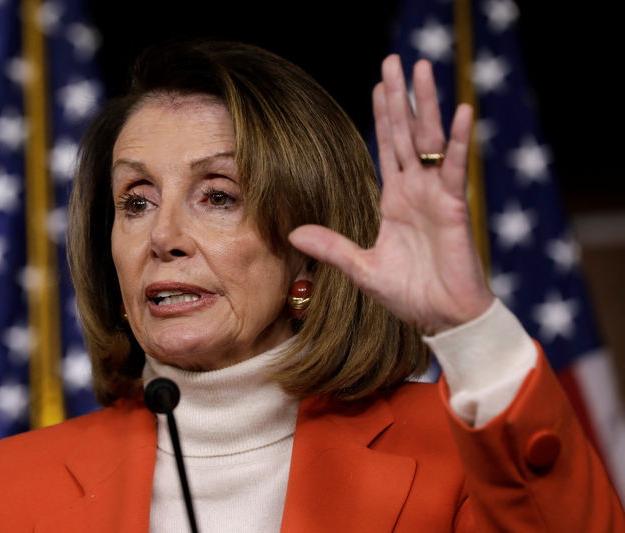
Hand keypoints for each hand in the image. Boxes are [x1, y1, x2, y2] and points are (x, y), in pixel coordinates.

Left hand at [289, 55, 492, 334]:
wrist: (442, 318)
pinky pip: (457, 168)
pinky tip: (459, 111)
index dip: (384, 116)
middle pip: (407, 134)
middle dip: (400, 98)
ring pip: (431, 141)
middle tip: (395, 60)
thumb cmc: (408, 294)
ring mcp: (437, 196)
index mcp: (396, 200)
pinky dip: (458, 141)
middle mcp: (417, 191)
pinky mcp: (455, 208)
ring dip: (427, 105)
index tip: (378, 85)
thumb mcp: (360, 268)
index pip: (387, 148)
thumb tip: (293, 232)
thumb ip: (331, 246)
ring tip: (423, 69)